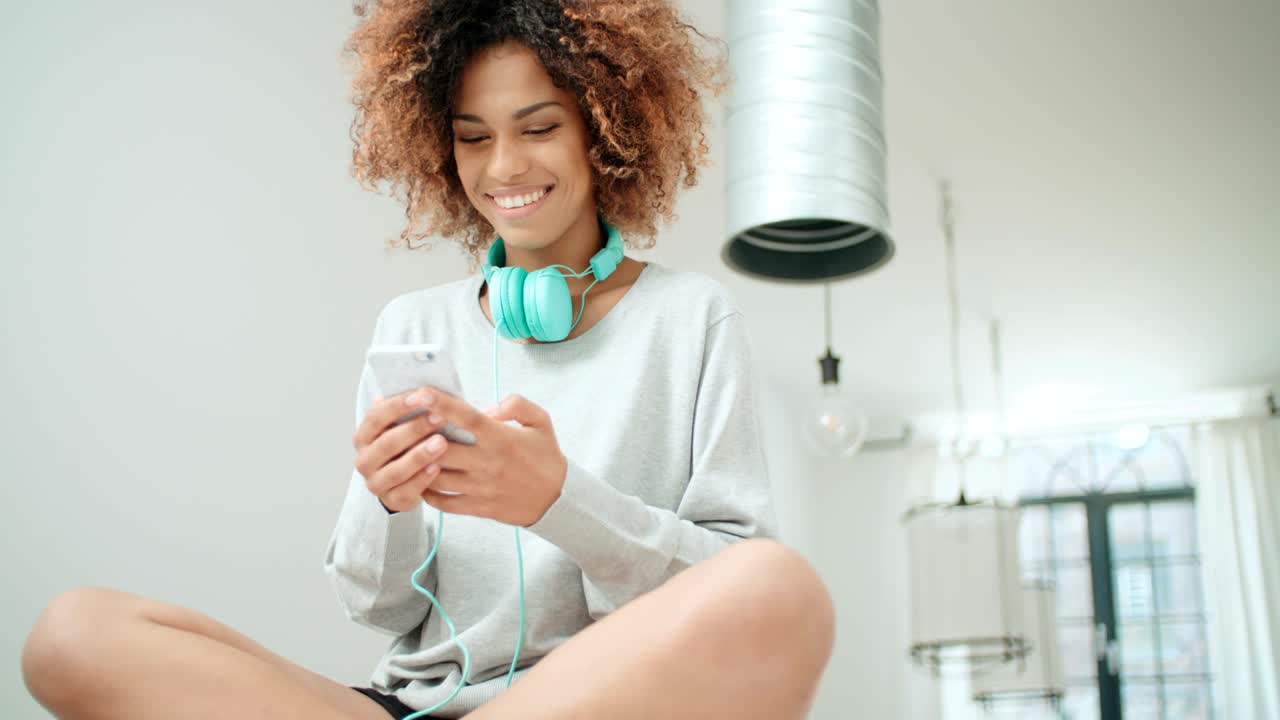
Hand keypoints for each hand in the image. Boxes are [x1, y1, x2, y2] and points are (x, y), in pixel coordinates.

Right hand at [352, 390, 457, 512]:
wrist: (404, 481)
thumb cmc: (407, 444)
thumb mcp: (403, 425)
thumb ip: (408, 409)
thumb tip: (424, 386)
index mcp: (364, 436)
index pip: (376, 417)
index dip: (398, 405)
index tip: (422, 395)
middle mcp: (364, 460)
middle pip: (387, 443)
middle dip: (415, 429)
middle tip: (440, 417)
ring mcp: (375, 483)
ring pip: (396, 469)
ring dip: (419, 455)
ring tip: (442, 443)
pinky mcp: (391, 501)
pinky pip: (407, 491)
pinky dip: (422, 479)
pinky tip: (437, 468)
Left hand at [355, 388, 567, 525]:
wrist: (558, 500)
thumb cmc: (546, 456)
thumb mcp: (541, 421)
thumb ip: (517, 405)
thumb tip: (487, 408)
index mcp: (501, 438)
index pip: (466, 417)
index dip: (440, 404)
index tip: (418, 392)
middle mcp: (488, 463)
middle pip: (441, 449)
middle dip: (418, 437)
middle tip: (401, 426)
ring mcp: (481, 487)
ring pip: (437, 477)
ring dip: (418, 464)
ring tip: (405, 453)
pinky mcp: (479, 507)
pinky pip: (443, 502)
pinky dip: (428, 491)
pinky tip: (422, 479)